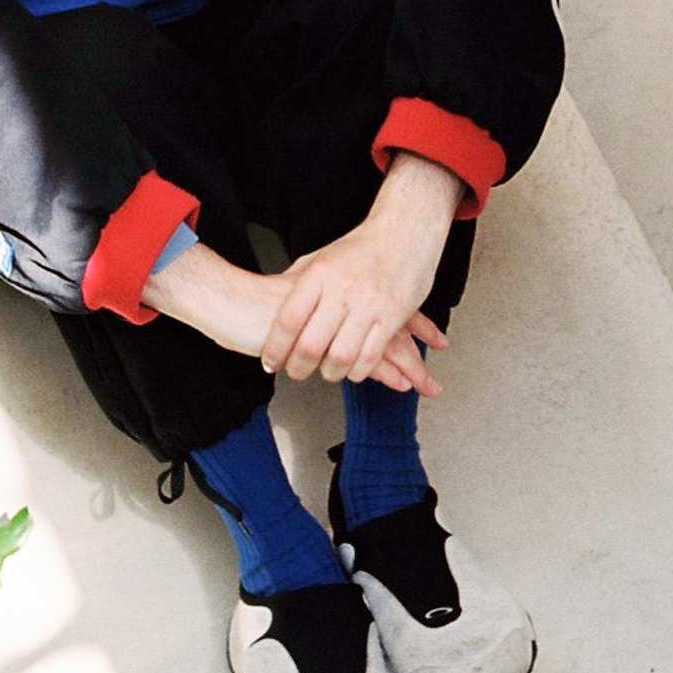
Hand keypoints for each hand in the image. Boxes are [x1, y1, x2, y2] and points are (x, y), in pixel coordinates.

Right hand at [146, 237, 442, 391]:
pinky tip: (400, 384)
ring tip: (427, 386)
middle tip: (437, 373)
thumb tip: (346, 308)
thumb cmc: (266, 300)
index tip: (438, 339)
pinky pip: (364, 356)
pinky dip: (385, 371)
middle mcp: (348, 298)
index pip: (392, 303)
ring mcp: (338, 319)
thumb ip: (327, 297)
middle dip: (419, 351)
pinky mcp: (328, 340)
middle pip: (394, 325)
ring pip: (383, 343)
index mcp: (346, 286)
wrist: (234, 301)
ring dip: (408, 367)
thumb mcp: (304, 290)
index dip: (417, 322)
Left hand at [259, 155, 462, 386]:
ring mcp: (369, 303)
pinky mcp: (393, 315)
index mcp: (320, 273)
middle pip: (311, 345)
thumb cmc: (362, 247)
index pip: (289, 320)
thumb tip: (274, 309)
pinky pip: (370, 357)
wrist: (406, 230)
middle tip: (295, 371)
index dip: (276, 348)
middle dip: (298, 367)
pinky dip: (357, 370)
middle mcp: (342, 288)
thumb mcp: (323, 256)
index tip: (269, 361)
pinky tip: (352, 367)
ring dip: (329, 372)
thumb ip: (299, 283)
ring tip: (325, 371)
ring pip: (341, 357)